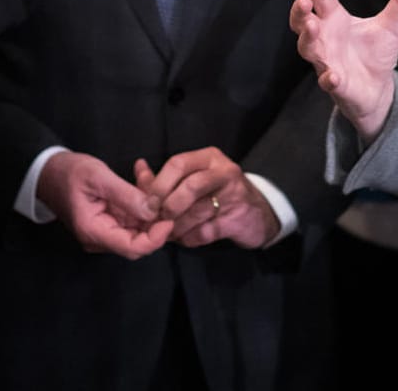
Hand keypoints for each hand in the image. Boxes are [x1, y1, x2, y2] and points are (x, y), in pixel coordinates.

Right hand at [38, 151, 170, 258]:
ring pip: (138, 229)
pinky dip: (141, 202)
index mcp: (94, 231)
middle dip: (155, 220)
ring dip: (150, 208)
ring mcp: (105, 231)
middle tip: (164, 193)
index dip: (155, 238)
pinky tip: (143, 178)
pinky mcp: (109, 222)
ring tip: (149, 178)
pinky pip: (132, 218)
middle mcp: (100, 238)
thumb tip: (153, 210)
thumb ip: (126, 194)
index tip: (169, 219)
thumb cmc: (69, 172)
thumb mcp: (98, 177)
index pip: (132, 248)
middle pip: (138, 241)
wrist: (49, 171)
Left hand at [135, 148, 278, 248]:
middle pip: (189, 185)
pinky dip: (190, 238)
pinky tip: (186, 238)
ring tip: (168, 232)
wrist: (258, 214)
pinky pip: (206, 231)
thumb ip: (164, 177)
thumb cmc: (218, 194)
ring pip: (197, 211)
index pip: (178, 163)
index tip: (147, 203)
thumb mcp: (195, 178)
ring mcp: (234, 195)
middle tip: (157, 220)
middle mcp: (223, 172)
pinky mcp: (238, 219)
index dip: (158, 184)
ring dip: (176, 226)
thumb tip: (138, 167)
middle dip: (168, 206)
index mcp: (208, 158)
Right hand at [290, 0, 397, 140]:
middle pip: (302, 21)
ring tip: (311, 26)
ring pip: (307, 48)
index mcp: (334, 19)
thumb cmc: (375, 53)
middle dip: (300, 11)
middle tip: (304, 0)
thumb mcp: (390, 26)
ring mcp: (326, 61)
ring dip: (307, 38)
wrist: (377, 88)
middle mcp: (324, 38)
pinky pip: (326, 81)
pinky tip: (334, 76)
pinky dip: (328, 78)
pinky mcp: (335, 84)